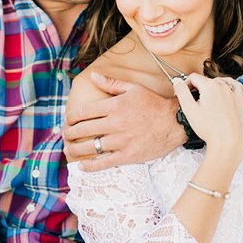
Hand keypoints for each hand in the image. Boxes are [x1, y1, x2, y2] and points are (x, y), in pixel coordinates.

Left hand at [63, 73, 184, 171]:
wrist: (176, 122)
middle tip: (66, 135)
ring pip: (90, 147)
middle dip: (70, 133)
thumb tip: (93, 76)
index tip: (68, 120)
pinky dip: (90, 166)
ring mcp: (121, 141)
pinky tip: (83, 166)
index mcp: (115, 106)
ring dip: (75, 149)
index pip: (84, 112)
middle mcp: (115, 124)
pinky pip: (104, 163)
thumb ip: (111, 84)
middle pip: (83, 130)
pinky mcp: (128, 156)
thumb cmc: (154, 104)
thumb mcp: (134, 89)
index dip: (71, 117)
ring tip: (69, 149)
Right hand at [173, 74, 242, 160]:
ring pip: (218, 82)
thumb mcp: (189, 109)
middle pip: (205, 80)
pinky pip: (235, 86)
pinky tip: (224, 87)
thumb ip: (182, 92)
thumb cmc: (209, 128)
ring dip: (209, 87)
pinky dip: (228, 84)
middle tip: (190, 100)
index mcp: (210, 86)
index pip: (193, 77)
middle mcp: (222, 86)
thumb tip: (177, 81)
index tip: (180, 94)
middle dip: (196, 87)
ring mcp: (232, 93)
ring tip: (204, 99)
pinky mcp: (239, 100)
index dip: (184, 85)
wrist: (226, 141)